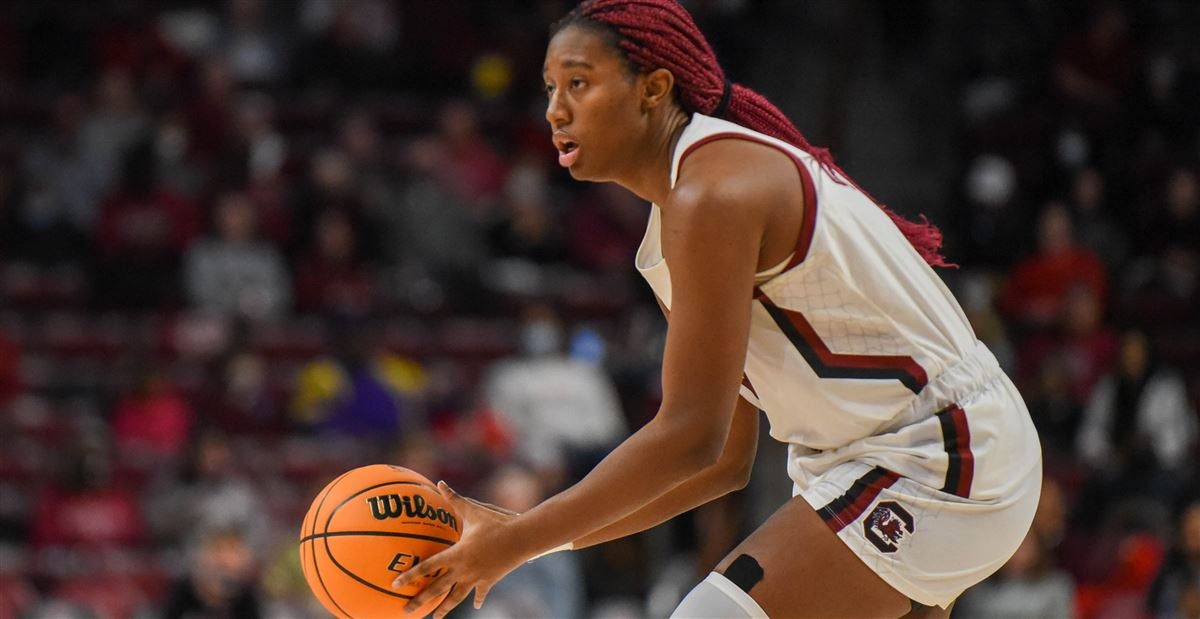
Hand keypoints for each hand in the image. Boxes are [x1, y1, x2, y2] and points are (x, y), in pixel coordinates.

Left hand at [391, 481, 528, 617]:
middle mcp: (463, 570)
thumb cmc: (497, 522)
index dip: (410, 575)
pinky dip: (477, 599)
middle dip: (420, 602)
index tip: (395, 584)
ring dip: (444, 609)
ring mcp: (476, 578)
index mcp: (456, 554)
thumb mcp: (474, 510)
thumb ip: (454, 499)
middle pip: (437, 590)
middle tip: (406, 612)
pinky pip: (480, 593)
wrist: (522, 539)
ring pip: (456, 597)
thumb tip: (441, 483)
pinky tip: (475, 606)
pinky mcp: (489, 581)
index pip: (428, 567)